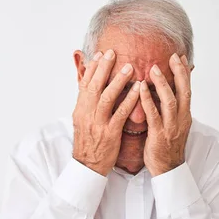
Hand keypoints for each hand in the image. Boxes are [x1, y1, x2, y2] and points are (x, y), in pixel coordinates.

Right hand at [72, 50, 140, 175]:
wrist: (88, 165)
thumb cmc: (88, 143)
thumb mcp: (82, 121)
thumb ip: (87, 104)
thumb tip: (89, 87)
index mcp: (80, 110)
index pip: (85, 85)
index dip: (92, 69)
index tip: (100, 54)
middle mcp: (87, 114)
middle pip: (95, 87)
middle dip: (104, 68)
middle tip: (113, 53)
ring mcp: (98, 123)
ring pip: (107, 98)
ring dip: (118, 81)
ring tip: (129, 67)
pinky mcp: (110, 133)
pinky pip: (120, 114)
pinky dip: (129, 100)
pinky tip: (138, 90)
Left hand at [140, 53, 192, 176]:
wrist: (167, 169)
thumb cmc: (167, 146)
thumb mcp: (174, 125)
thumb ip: (171, 109)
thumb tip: (165, 92)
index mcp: (185, 116)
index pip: (188, 90)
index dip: (185, 73)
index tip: (180, 57)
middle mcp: (181, 119)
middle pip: (184, 91)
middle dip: (178, 73)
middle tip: (171, 57)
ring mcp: (171, 127)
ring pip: (170, 101)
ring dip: (162, 84)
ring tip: (154, 69)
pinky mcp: (159, 135)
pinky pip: (153, 115)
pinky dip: (147, 100)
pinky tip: (140, 89)